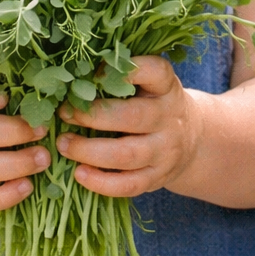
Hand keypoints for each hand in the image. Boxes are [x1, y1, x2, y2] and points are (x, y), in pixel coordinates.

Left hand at [57, 56, 203, 197]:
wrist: (192, 141)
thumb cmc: (155, 106)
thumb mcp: (151, 86)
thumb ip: (121, 79)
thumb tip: (71, 76)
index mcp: (167, 88)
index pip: (156, 72)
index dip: (129, 70)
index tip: (96, 72)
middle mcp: (169, 118)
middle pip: (133, 117)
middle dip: (93, 116)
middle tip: (65, 114)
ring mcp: (165, 151)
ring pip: (127, 154)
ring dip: (89, 150)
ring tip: (63, 144)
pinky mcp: (157, 177)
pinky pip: (128, 185)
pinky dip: (101, 182)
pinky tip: (79, 173)